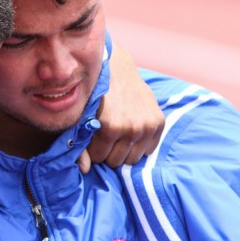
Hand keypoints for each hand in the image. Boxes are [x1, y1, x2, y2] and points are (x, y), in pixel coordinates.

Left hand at [77, 43, 164, 172]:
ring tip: (118, 135)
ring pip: (133, 159)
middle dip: (108, 152)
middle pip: (116, 161)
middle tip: (105, 137)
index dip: (93, 149)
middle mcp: (132, 128)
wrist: (117, 69)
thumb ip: (80, 145)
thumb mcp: (82, 116)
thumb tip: (84, 170)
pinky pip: (148, 150)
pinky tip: (131, 131)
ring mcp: (147, 125)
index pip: (98, 158)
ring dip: (123, 150)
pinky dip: (139, 145)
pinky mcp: (159, 122)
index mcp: (111, 126)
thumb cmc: (95, 93)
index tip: (93, 138)